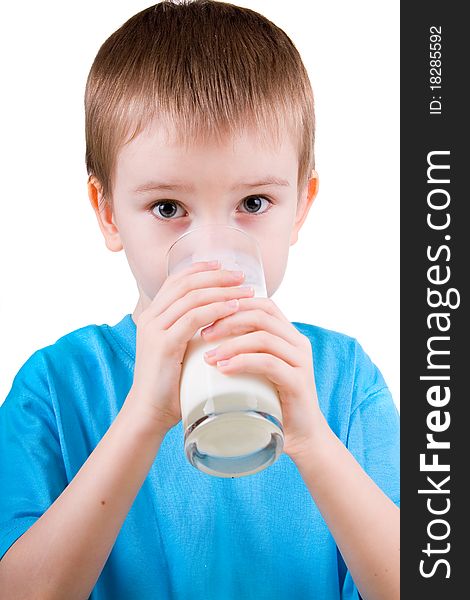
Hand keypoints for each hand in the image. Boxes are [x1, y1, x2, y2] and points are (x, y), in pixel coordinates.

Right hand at [127, 261, 254, 431]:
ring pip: (192, 297)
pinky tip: (235, 308)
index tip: (224, 266)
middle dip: (216, 276)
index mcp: (152, 316)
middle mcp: (150, 318)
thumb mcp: (178, 351)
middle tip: (242, 276)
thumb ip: (191, 334)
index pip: (176, 281)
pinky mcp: (163, 345)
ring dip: (223, 291)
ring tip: (247, 291)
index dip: (200, 269)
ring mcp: (155, 330)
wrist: (149, 413)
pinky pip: (193, 318)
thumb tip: (221, 322)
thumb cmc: (170, 386)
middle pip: (186, 284)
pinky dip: (217, 310)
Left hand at [201, 297, 325, 459]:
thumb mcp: (258, 370)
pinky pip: (268, 362)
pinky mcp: (298, 381)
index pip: (263, 304)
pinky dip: (243, 362)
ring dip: (231, 343)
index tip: (209, 315)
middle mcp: (298, 343)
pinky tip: (224, 369)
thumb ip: (244, 351)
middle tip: (203, 334)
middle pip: (261, 315)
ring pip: (263, 337)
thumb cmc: (273, 401)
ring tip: (208, 357)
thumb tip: (203, 337)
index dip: (235, 304)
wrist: (301, 436)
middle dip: (228, 320)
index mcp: (288, 335)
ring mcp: (300, 361)